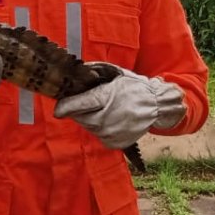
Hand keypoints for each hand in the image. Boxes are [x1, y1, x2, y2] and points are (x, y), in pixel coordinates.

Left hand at [53, 68, 184, 149]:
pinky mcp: (114, 143)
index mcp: (105, 98)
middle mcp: (106, 119)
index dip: (64, 106)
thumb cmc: (134, 88)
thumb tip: (77, 71)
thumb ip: (94, 71)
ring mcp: (110, 133)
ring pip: (89, 127)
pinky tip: (111, 120)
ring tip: (104, 110)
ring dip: (90, 119)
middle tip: (89, 103)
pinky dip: (101, 128)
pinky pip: (99, 135)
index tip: (58, 109)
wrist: (157, 105)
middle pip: (80, 118)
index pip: (78, 105)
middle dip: (79, 110)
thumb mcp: (115, 73)